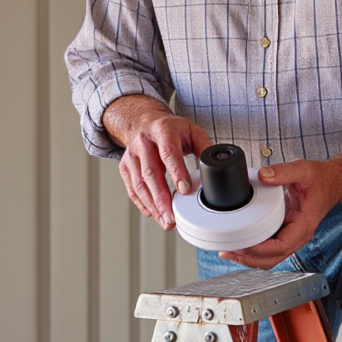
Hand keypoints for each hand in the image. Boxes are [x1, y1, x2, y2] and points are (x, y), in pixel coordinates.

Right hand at [104, 96, 211, 230]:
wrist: (143, 121)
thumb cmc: (170, 129)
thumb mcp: (190, 130)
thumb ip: (204, 147)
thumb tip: (217, 166)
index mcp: (163, 131)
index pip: (168, 153)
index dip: (177, 172)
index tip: (185, 190)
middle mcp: (144, 143)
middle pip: (150, 173)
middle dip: (161, 198)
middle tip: (172, 217)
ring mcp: (131, 155)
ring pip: (139, 184)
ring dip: (153, 206)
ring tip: (165, 220)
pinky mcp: (125, 167)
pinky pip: (132, 189)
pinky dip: (142, 204)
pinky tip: (154, 213)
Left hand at [220, 143, 341, 268]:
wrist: (332, 182)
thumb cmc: (321, 179)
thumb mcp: (303, 170)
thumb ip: (283, 171)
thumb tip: (263, 175)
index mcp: (304, 224)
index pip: (282, 246)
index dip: (261, 250)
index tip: (243, 246)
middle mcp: (299, 235)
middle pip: (273, 258)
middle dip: (249, 259)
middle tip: (228, 251)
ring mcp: (293, 236)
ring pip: (271, 258)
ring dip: (250, 259)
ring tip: (229, 252)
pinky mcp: (286, 232)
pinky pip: (270, 249)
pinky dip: (255, 251)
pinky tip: (241, 246)